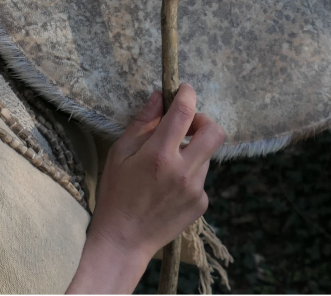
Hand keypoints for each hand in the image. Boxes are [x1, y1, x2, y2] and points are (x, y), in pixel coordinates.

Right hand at [89, 83, 225, 259]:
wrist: (124, 241)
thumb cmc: (116, 194)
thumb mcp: (120, 153)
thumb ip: (142, 122)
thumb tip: (158, 96)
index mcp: (159, 155)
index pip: (184, 112)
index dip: (187, 94)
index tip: (183, 89)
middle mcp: (183, 171)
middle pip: (215, 132)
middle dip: (203, 120)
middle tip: (186, 126)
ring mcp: (195, 190)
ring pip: (206, 155)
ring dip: (193, 150)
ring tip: (168, 163)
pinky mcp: (201, 204)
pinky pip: (202, 177)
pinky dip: (190, 173)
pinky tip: (169, 186)